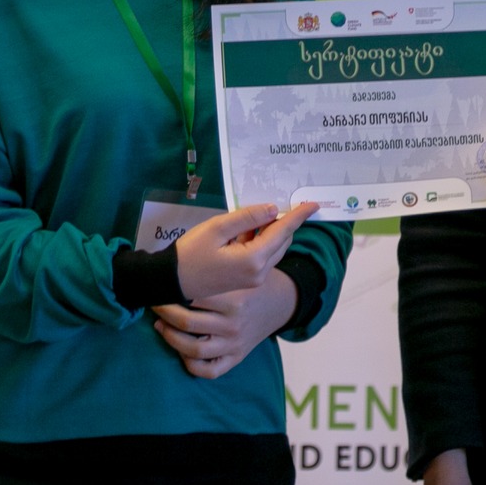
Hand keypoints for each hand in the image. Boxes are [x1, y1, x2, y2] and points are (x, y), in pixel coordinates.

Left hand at [153, 270, 297, 378]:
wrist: (281, 302)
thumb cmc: (253, 281)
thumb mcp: (241, 268)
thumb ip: (220, 263)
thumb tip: (193, 250)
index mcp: (235, 299)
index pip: (192, 297)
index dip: (171, 290)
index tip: (160, 284)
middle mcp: (234, 324)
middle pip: (187, 322)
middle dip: (164, 312)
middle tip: (155, 303)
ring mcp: (235, 344)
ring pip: (193, 349)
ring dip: (170, 338)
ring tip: (161, 325)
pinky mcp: (236, 357)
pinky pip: (209, 370)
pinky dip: (191, 363)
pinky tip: (181, 349)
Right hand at [174, 201, 316, 301]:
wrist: (171, 282)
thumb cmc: (190, 253)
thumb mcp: (217, 228)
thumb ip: (247, 217)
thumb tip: (273, 210)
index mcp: (254, 259)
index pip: (283, 231)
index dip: (299, 216)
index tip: (313, 204)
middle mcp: (259, 272)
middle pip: (282, 241)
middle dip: (285, 222)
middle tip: (282, 203)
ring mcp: (254, 278)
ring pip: (274, 249)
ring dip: (271, 231)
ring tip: (257, 216)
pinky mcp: (247, 280)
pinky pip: (263, 256)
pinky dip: (262, 241)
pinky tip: (247, 230)